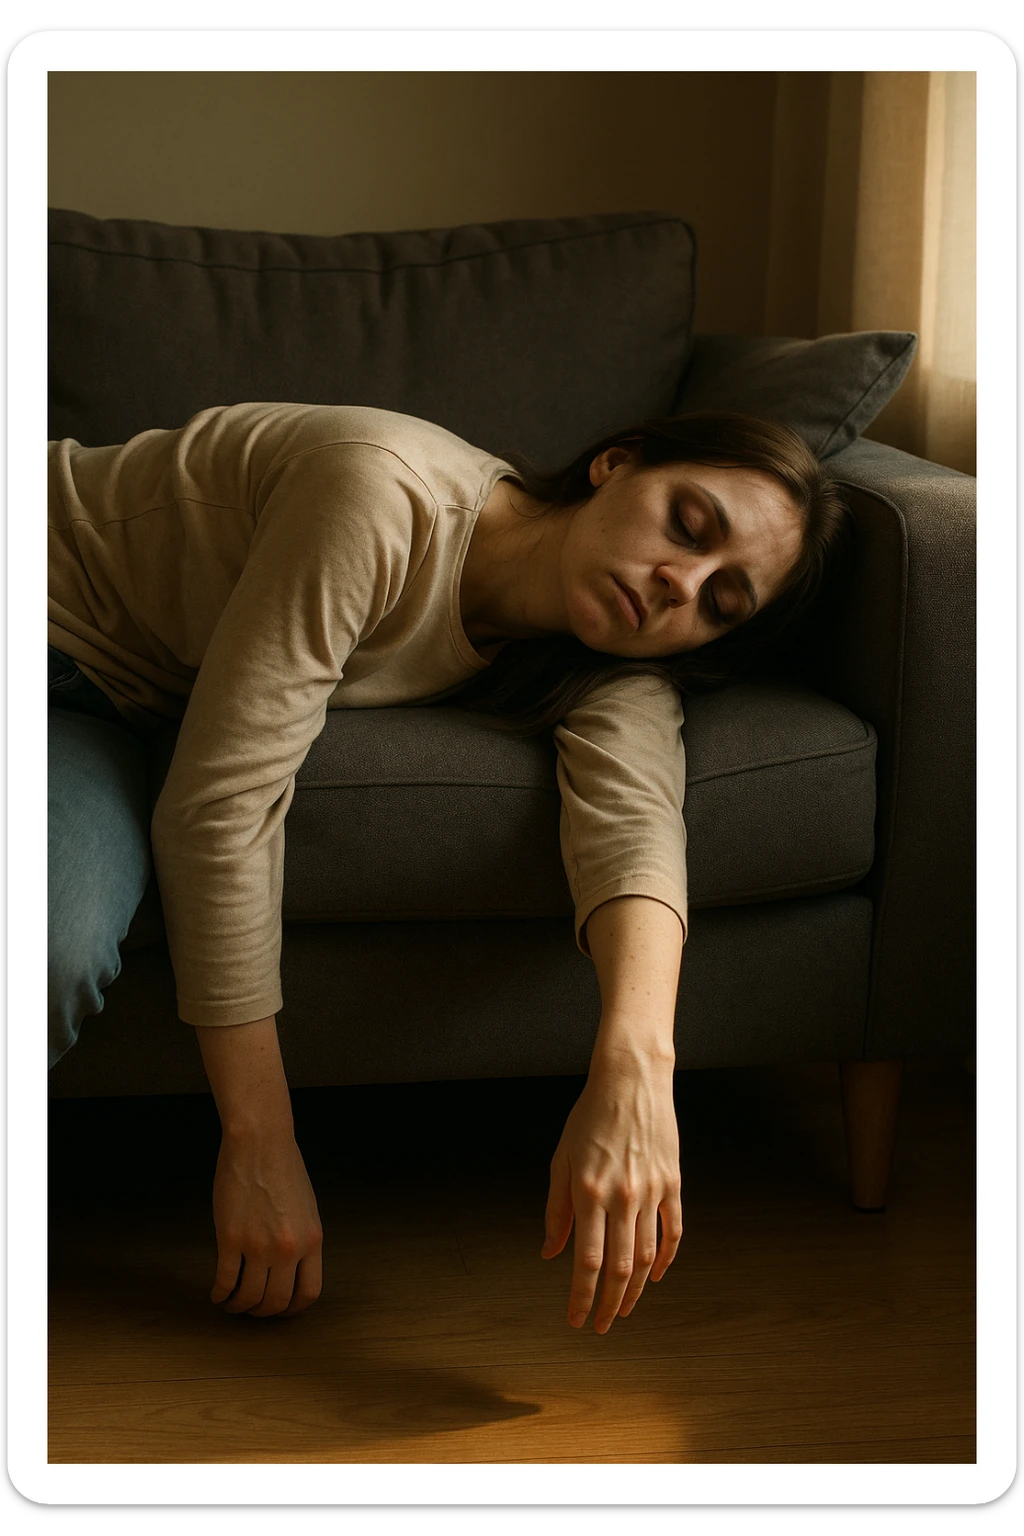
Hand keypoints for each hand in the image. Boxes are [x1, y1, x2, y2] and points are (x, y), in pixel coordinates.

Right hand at [209, 1130, 323, 1317]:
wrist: (260, 1142)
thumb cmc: (283, 1167)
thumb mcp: (307, 1207)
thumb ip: (302, 1240)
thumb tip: (292, 1268)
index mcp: (312, 1240)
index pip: (308, 1293)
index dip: (293, 1309)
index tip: (281, 1310)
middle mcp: (288, 1248)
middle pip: (276, 1302)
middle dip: (263, 1313)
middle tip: (252, 1310)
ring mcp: (258, 1246)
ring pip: (248, 1297)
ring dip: (238, 1307)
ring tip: (231, 1303)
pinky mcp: (230, 1238)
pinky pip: (224, 1280)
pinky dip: (219, 1294)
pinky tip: (217, 1293)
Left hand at [542, 1060, 681, 1332]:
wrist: (631, 1080)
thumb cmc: (590, 1118)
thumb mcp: (561, 1159)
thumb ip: (556, 1209)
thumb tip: (551, 1252)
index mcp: (589, 1192)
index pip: (587, 1261)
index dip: (581, 1296)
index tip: (576, 1319)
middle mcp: (622, 1197)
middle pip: (621, 1267)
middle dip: (609, 1304)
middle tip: (600, 1326)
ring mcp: (651, 1191)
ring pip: (648, 1256)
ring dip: (636, 1290)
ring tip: (624, 1309)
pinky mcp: (672, 1183)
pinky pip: (674, 1231)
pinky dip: (667, 1259)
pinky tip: (657, 1275)